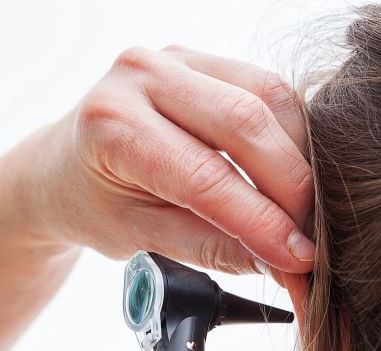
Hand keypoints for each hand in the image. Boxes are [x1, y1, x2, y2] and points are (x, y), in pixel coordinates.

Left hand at [28, 45, 313, 274]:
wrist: (66, 168)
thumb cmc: (95, 205)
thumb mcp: (141, 238)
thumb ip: (210, 248)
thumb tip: (280, 263)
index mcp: (113, 124)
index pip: (206, 176)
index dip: (261, 221)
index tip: (300, 260)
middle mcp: (144, 75)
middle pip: (246, 123)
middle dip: (292, 187)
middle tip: (314, 238)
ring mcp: (178, 58)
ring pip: (268, 99)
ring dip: (299, 158)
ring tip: (306, 211)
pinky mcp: (205, 60)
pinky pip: (268, 90)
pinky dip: (290, 135)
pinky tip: (293, 173)